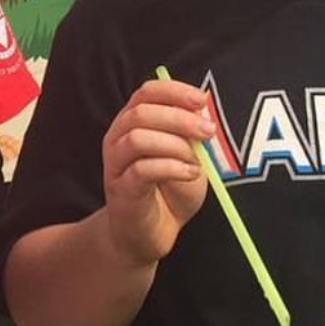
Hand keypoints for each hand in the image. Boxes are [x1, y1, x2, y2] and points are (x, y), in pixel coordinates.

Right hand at [102, 79, 213, 266]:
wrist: (151, 233)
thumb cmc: (169, 190)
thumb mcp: (188, 155)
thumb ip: (191, 132)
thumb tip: (203, 109)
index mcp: (133, 122)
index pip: (147, 92)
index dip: (175, 91)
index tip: (201, 101)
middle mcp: (118, 138)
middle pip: (142, 112)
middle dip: (180, 119)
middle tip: (208, 133)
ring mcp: (116, 164)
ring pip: (138, 138)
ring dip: (175, 145)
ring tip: (197, 161)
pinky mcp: (121, 189)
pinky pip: (142, 170)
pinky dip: (172, 168)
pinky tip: (189, 174)